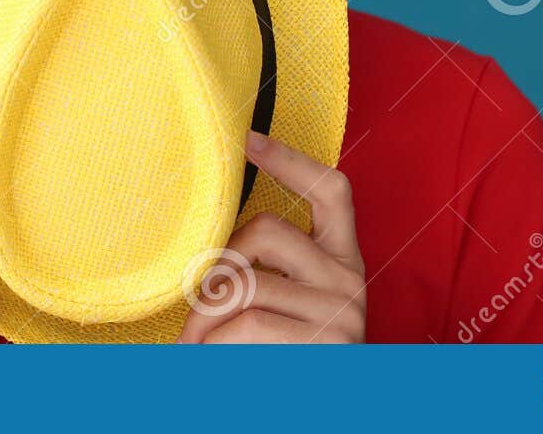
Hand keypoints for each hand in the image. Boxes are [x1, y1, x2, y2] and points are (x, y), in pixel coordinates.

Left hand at [177, 130, 365, 342]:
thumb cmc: (286, 363)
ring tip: (191, 349)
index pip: (331, 191)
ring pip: (248, 283)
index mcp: (340, 262)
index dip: (291, 160)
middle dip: (215, 265)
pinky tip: (207, 361)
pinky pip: (249, 324)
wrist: (328, 419)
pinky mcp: (331, 343)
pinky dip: (214, 345)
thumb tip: (206, 249)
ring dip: (204, 318)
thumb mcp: (283, 310)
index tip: (248, 137)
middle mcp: (350, 279)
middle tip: (192, 315)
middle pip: (266, 229)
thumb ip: (264, 273)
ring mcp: (344, 311)